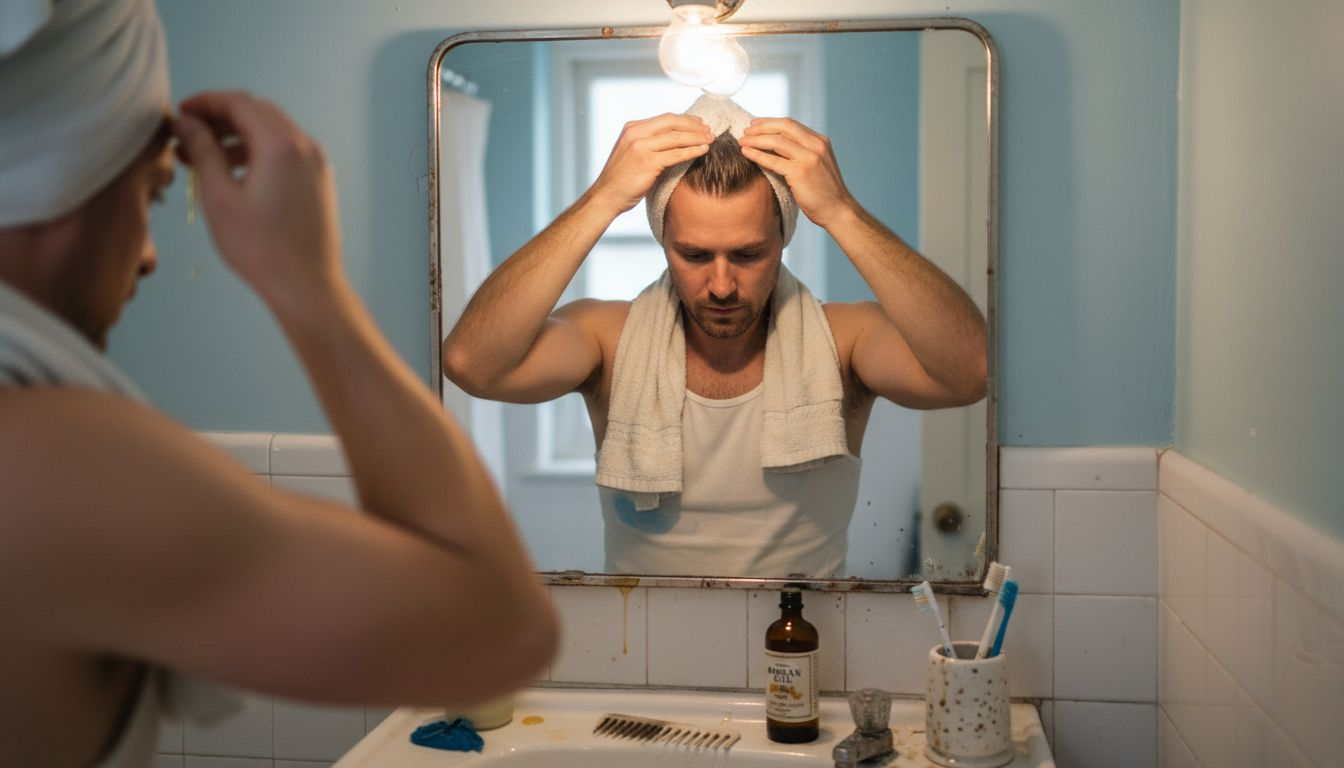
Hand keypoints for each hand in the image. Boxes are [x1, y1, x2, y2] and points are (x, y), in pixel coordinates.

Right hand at [172, 91, 343, 309]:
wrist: (306, 286)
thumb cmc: (261, 249)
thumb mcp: (219, 197)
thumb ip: (203, 151)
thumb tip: (187, 123)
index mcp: (282, 146)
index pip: (239, 103)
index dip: (205, 102)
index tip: (181, 113)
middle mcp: (306, 148)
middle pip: (258, 112)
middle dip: (220, 118)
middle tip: (188, 134)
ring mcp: (317, 164)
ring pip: (272, 132)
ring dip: (237, 137)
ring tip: (203, 160)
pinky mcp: (319, 182)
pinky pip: (286, 153)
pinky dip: (258, 153)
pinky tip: (233, 174)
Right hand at [589, 113, 712, 214]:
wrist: (606, 196)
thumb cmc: (621, 178)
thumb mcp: (632, 152)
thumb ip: (648, 142)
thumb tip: (674, 139)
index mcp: (632, 128)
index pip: (665, 118)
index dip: (685, 120)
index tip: (699, 124)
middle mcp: (635, 133)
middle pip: (672, 123)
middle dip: (694, 126)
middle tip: (709, 130)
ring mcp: (641, 147)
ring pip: (676, 137)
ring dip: (697, 138)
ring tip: (711, 140)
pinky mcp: (648, 162)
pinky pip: (676, 154)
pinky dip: (692, 151)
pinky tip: (703, 151)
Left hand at [739, 118, 856, 228]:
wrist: (837, 210)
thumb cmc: (824, 191)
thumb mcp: (816, 165)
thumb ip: (801, 153)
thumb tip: (776, 146)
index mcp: (820, 141)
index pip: (791, 124)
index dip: (770, 122)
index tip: (755, 124)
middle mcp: (816, 145)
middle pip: (783, 127)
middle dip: (761, 126)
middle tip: (745, 130)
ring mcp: (809, 158)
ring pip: (777, 141)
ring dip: (756, 139)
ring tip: (742, 141)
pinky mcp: (800, 172)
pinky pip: (773, 161)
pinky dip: (757, 155)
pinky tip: (746, 153)